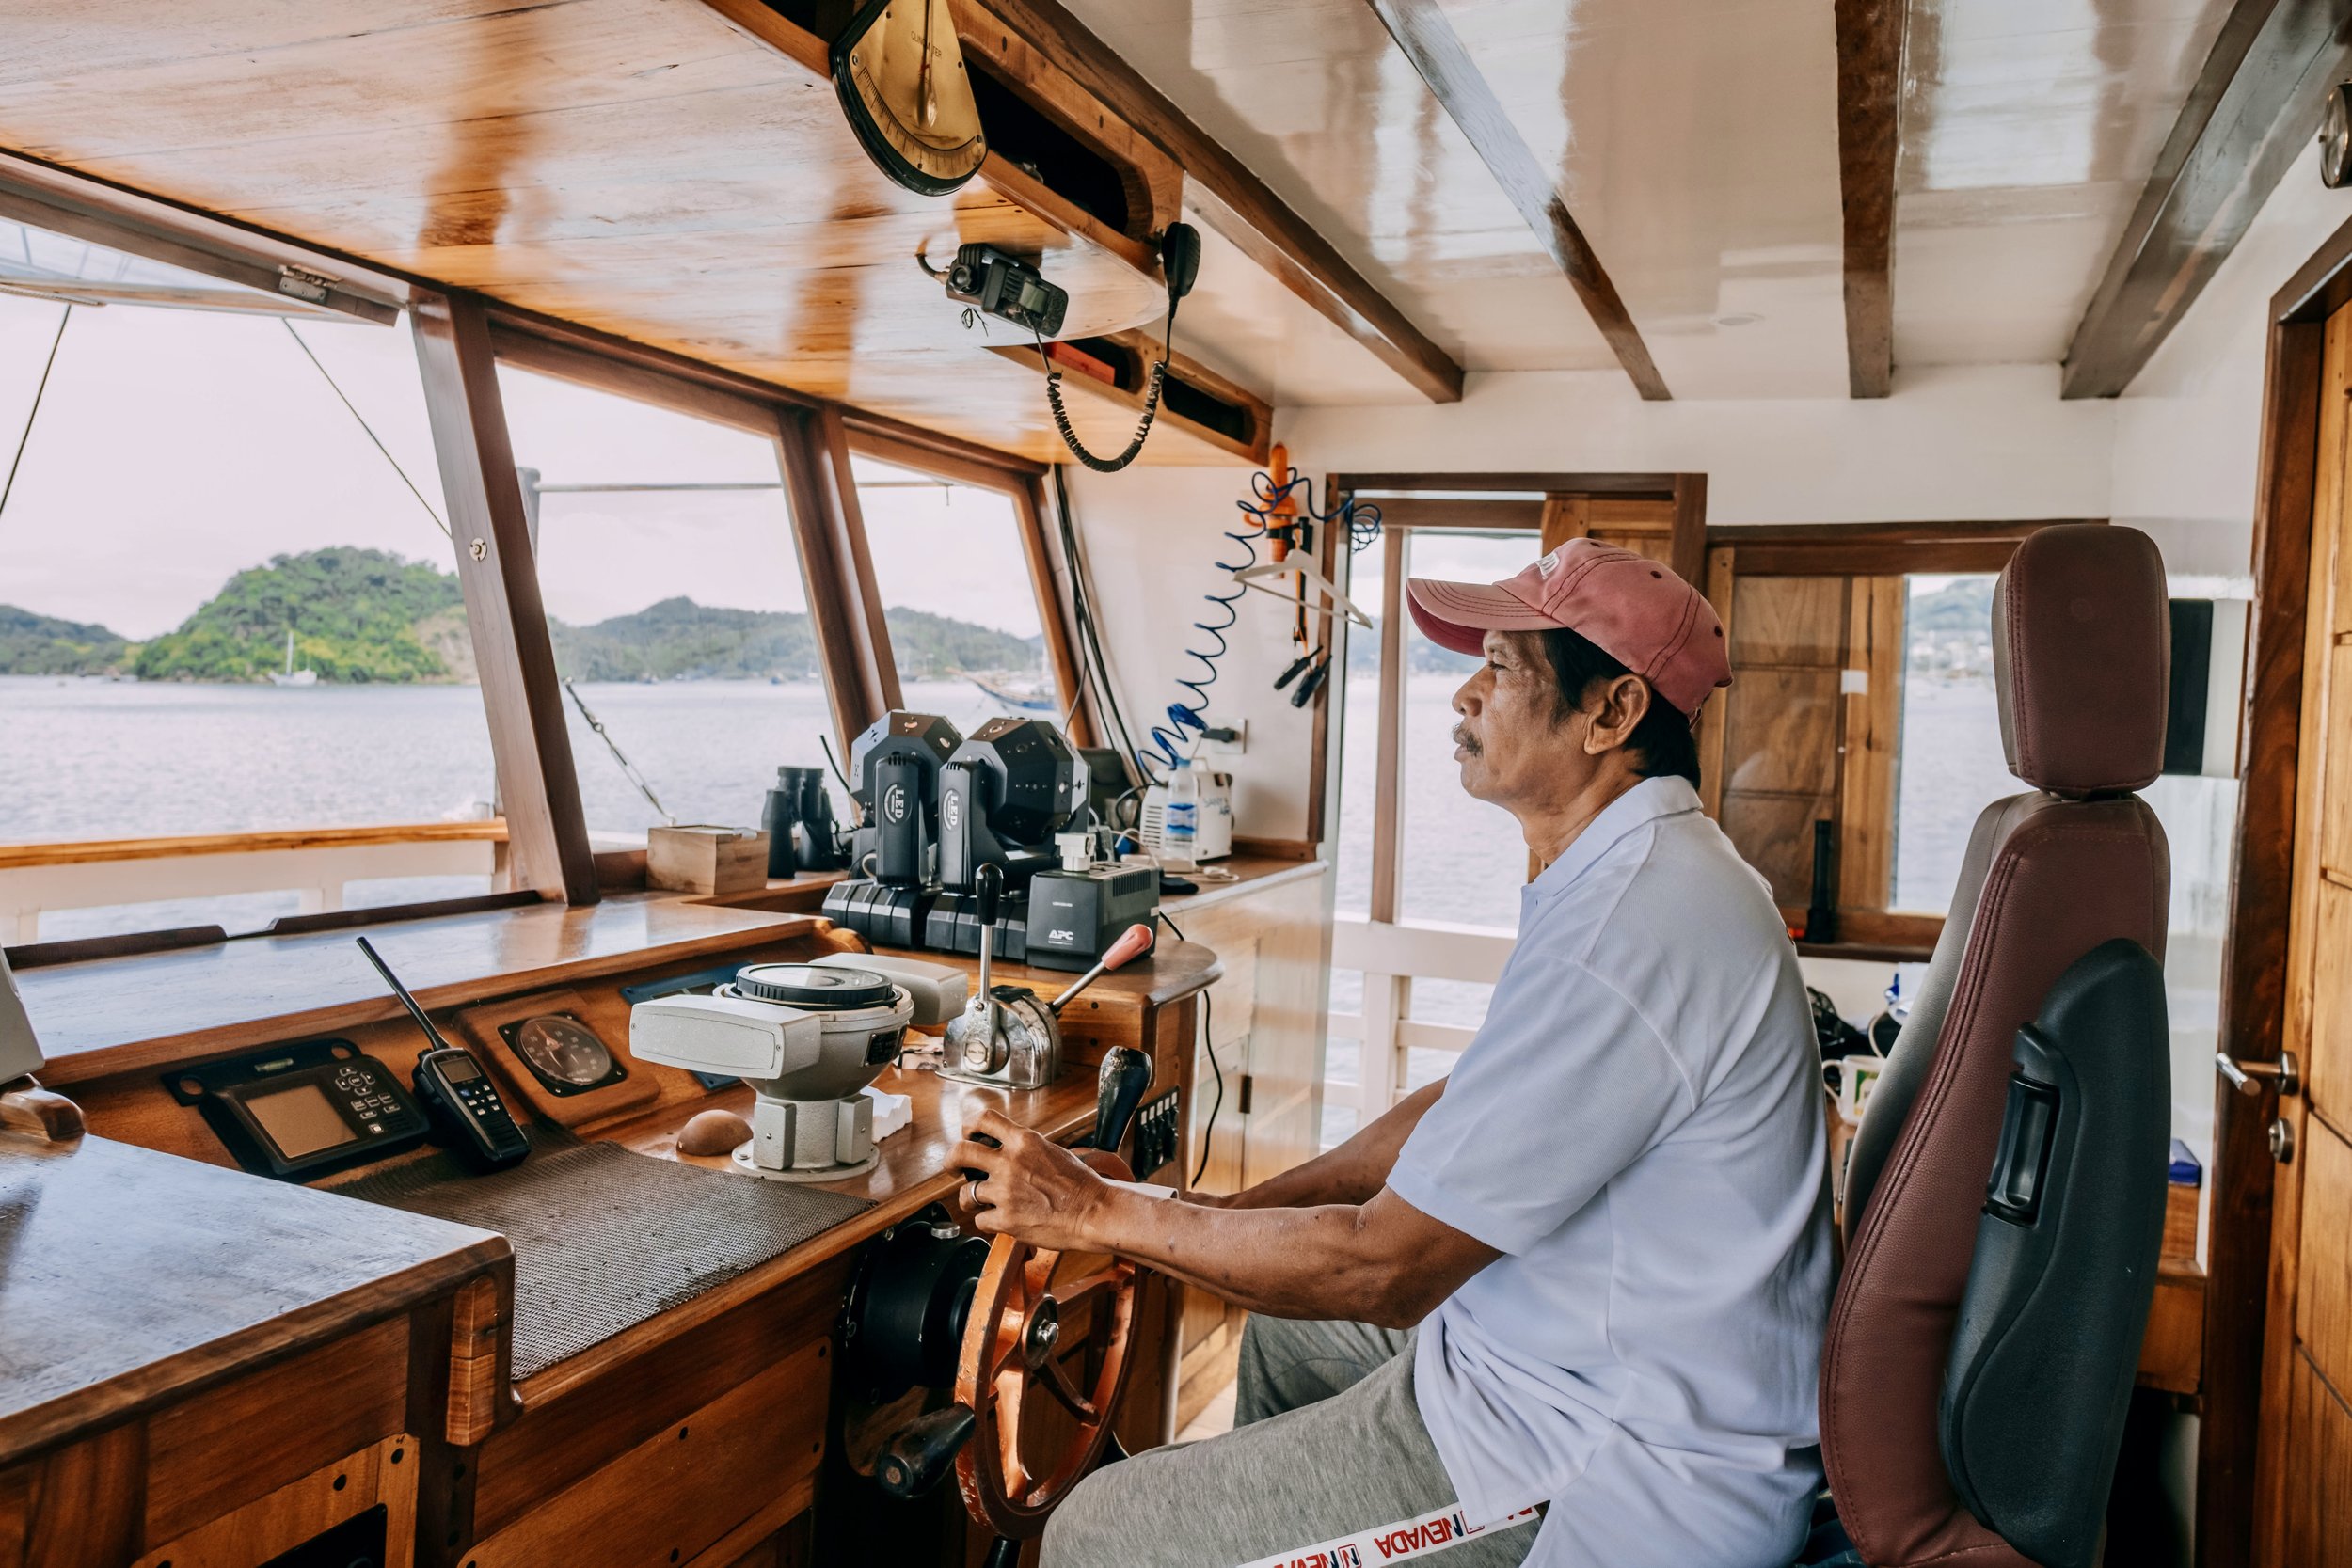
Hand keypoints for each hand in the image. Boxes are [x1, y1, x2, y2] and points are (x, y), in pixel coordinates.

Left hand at [954, 1109, 1112, 1251]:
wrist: (1093, 1212)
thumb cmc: (1080, 1184)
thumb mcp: (1052, 1151)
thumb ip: (1025, 1148)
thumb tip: (1007, 1150)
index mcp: (1024, 1141)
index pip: (984, 1119)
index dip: (969, 1126)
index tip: (967, 1134)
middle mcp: (1010, 1163)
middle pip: (961, 1152)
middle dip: (951, 1161)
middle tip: (952, 1168)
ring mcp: (1005, 1192)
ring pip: (966, 1193)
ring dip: (969, 1199)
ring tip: (977, 1202)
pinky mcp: (1006, 1219)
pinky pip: (981, 1220)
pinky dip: (987, 1221)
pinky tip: (999, 1220)